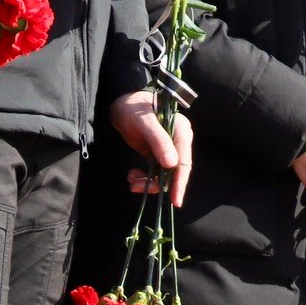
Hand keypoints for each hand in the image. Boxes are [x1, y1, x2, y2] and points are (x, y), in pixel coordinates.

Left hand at [111, 89, 192, 206]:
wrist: (121, 104)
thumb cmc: (133, 108)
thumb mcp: (144, 122)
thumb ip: (158, 140)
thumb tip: (171, 163)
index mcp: (181, 131)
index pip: (184, 160)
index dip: (180, 181)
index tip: (175, 200)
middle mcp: (178, 141)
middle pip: (175, 171)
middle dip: (158, 183)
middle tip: (137, 188)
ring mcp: (168, 148)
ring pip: (164, 174)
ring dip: (148, 182)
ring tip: (131, 181)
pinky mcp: (158, 153)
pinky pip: (155, 172)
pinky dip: (144, 178)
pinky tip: (132, 175)